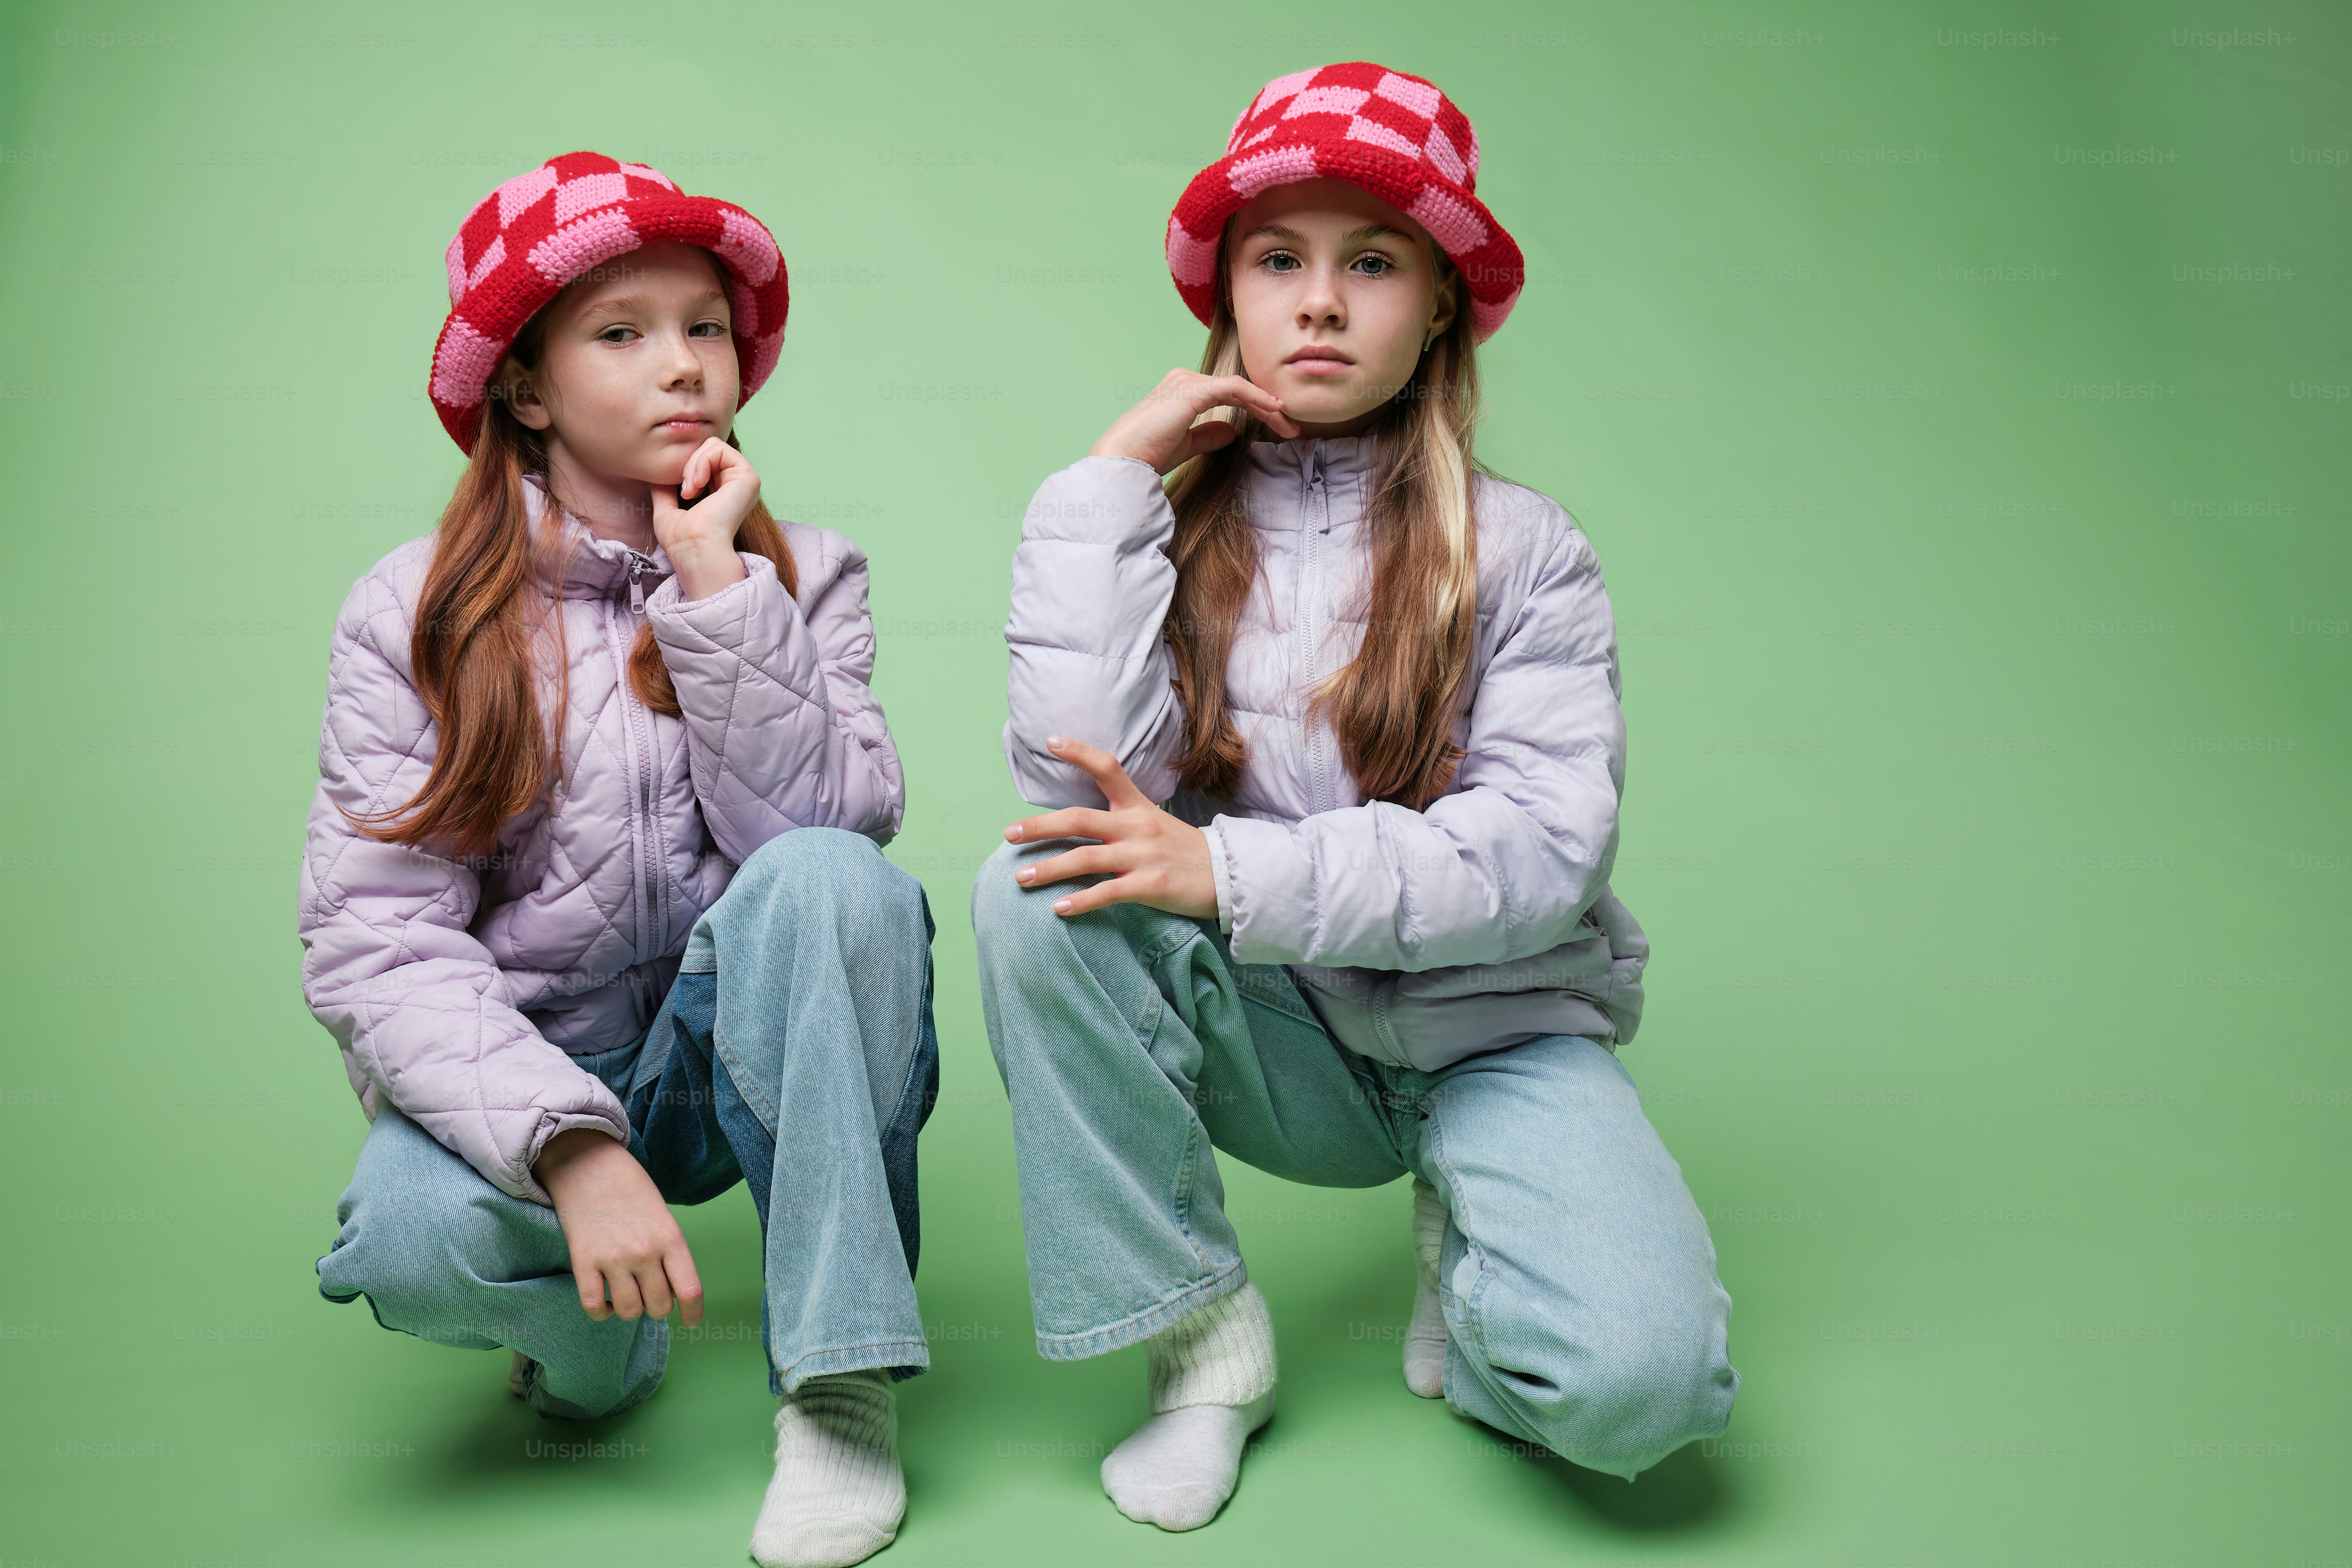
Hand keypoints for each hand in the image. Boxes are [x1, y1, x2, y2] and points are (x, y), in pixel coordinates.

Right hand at [533, 1128, 704, 1325]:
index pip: (690, 1290)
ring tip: (628, 1292)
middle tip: (650, 1291)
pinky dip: (603, 1311)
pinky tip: (606, 1299)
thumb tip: (673, 1291)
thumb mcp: (663, 1216)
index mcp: (671, 1238)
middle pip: (659, 1306)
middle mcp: (644, 1252)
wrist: (588, 1165)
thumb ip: (669, 1252)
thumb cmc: (631, 1189)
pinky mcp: (582, 1262)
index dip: (693, 1312)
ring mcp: (612, 1259)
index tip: (690, 1321)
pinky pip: (595, 1307)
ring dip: (631, 1308)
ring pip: (629, 1312)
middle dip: (658, 1305)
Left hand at [652, 437, 755, 600]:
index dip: (688, 468)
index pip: (705, 459)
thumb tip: (657, 474)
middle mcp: (738, 485)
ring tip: (691, 489)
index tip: (682, 492)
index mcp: (725, 492)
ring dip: (694, 464)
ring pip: (713, 445)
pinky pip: (719, 448)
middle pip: (709, 448)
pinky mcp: (748, 476)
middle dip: (690, 463)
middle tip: (686, 490)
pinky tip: (697, 485)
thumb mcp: (667, 509)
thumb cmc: (682, 539)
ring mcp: (745, 480)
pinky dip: (701, 462)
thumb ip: (665, 490)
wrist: (694, 548)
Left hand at [1004, 736, 1216, 919]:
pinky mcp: (1149, 885)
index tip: (1050, 741)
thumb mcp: (1155, 823)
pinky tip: (1058, 909)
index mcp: (1138, 807)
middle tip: (1009, 834)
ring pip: (1085, 858)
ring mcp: (1142, 857)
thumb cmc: (1184, 851)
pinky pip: (1106, 892)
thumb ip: (1121, 820)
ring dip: (1049, 868)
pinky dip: (1080, 902)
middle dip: (1040, 827)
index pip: (1107, 768)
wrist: (1228, 876)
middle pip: (1079, 818)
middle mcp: (1137, 827)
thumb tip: (1081, 824)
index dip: (1079, 752)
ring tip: (1021, 877)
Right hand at [1090, 368, 1300, 474]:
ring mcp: (1188, 381)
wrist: (1123, 460)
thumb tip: (1231, 431)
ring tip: (1289, 426)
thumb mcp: (1186, 444)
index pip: (1228, 394)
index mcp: (1181, 389)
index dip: (1257, 408)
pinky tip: (1275, 410)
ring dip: (1268, 406)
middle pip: (1238, 389)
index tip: (1279, 428)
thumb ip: (1208, 435)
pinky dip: (1257, 398)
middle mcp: (1184, 379)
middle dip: (1268, 408)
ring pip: (1240, 387)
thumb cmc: (1147, 455)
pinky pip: (1234, 389)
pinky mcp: (1193, 390)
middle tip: (1291, 428)